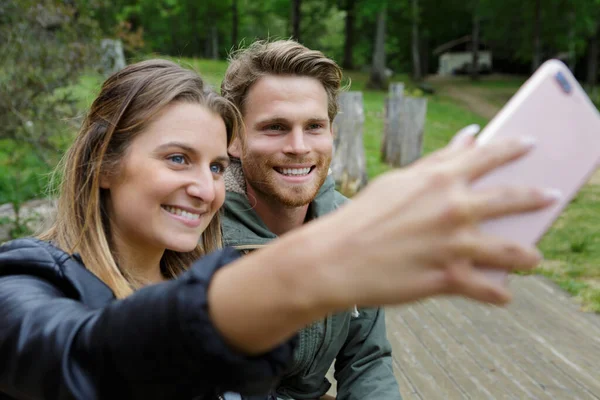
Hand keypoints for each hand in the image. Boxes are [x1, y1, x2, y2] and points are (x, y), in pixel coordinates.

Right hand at [312, 135, 557, 306]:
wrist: (335, 259)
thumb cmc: (363, 217)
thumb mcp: (397, 182)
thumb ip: (436, 162)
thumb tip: (468, 138)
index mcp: (440, 179)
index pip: (489, 155)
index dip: (514, 147)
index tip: (531, 144)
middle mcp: (454, 209)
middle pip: (512, 198)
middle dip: (537, 197)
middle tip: (551, 197)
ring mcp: (454, 245)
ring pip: (511, 251)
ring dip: (527, 256)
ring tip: (533, 258)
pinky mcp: (448, 278)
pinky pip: (488, 289)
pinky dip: (498, 293)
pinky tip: (504, 294)